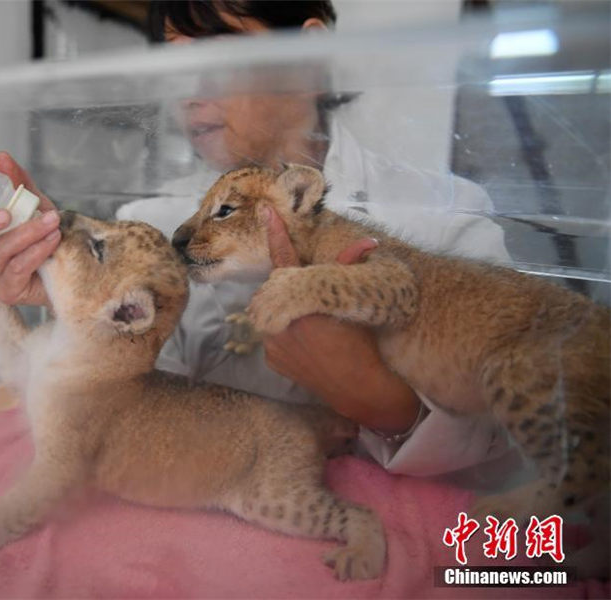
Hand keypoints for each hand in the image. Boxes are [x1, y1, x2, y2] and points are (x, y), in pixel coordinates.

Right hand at [0, 152, 59, 306]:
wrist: (69, 270)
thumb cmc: (42, 239)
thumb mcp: (32, 206)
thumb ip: (18, 184)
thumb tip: (1, 158)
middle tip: (6, 213)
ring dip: (26, 233)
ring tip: (50, 220)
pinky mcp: (7, 290)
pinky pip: (18, 268)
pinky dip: (37, 249)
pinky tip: (51, 238)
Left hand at [262, 208, 420, 434]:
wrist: (360, 389)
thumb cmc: (364, 343)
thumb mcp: (357, 303)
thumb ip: (350, 270)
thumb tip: (368, 242)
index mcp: (301, 299)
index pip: (285, 258)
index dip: (276, 232)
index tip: (264, 209)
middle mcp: (279, 317)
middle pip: (278, 289)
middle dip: (294, 289)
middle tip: (316, 302)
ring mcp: (271, 340)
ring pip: (275, 313)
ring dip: (289, 314)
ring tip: (316, 332)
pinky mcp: (270, 359)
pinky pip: (274, 337)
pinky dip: (287, 336)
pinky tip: (309, 347)